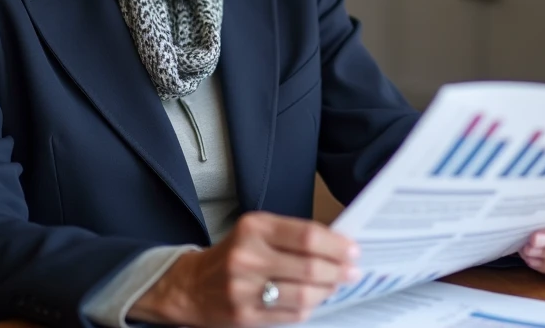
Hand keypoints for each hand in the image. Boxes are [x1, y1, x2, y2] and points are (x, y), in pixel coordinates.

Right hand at [130, 212, 360, 326]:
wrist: (191, 286)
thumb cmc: (234, 254)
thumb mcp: (258, 232)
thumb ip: (294, 235)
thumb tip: (339, 244)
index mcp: (254, 229)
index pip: (307, 236)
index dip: (336, 245)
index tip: (353, 250)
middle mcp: (248, 257)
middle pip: (310, 267)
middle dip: (338, 270)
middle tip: (352, 270)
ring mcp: (245, 289)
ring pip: (305, 294)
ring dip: (328, 291)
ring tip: (335, 285)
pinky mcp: (246, 315)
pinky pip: (292, 314)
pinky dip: (309, 306)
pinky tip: (313, 299)